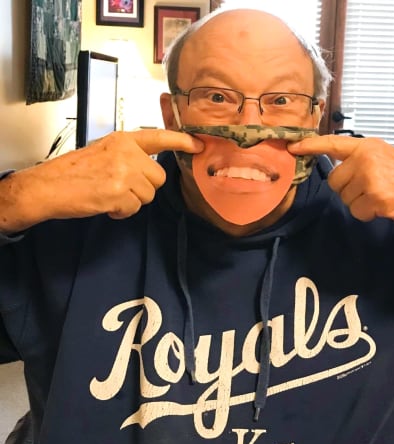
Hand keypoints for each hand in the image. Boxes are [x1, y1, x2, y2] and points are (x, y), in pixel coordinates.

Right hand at [0, 130, 203, 232]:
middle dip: (145, 187)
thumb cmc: (74, 171)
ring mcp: (124, 173)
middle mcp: (127, 153)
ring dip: (132, 201)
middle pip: (158, 177)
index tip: (199, 144)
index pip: (159, 137)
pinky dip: (122, 212)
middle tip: (121, 188)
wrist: (49, 186)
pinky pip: (134, 208)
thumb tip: (149, 170)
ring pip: (148, 195)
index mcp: (123, 140)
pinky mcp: (120, 193)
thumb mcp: (103, 151)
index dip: (182, 141)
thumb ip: (128, 156)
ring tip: (110, 195)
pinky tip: (106, 205)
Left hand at [288, 135, 393, 229]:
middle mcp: (366, 158)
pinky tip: (385, 207)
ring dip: (360, 203)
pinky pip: (357, 212)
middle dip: (348, 190)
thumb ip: (361, 161)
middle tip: (372, 190)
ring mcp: (371, 177)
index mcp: (368, 146)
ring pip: (345, 198)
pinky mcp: (377, 197)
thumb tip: (338, 173)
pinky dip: (368, 214)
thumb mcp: (386, 158)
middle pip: (334, 181)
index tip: (292, 147)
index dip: (310, 146)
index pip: (333, 143)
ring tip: (382, 197)